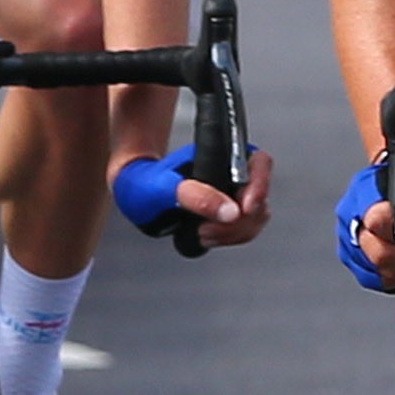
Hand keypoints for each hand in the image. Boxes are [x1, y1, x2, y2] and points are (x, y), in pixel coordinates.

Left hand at [117, 147, 277, 249]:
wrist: (134, 192)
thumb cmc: (145, 181)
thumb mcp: (166, 188)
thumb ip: (197, 197)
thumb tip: (230, 211)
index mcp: (222, 155)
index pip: (259, 164)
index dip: (260, 186)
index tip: (245, 208)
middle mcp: (232, 172)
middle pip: (259, 197)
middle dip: (238, 220)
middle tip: (208, 228)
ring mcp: (231, 194)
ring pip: (254, 218)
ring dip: (232, 233)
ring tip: (203, 233)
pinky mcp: (226, 214)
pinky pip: (242, 230)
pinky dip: (227, 238)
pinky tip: (205, 236)